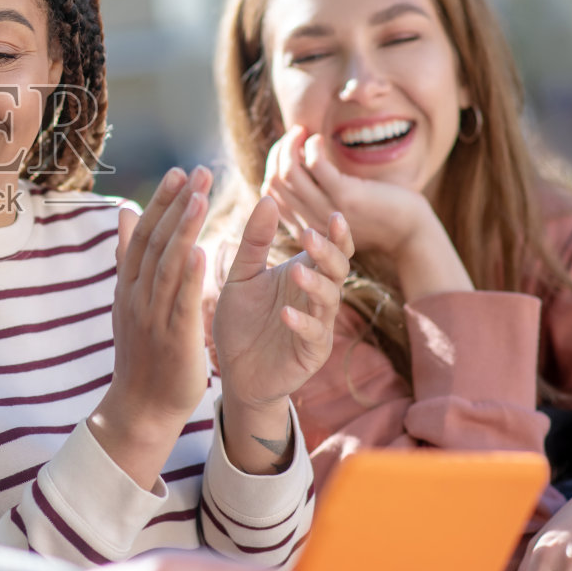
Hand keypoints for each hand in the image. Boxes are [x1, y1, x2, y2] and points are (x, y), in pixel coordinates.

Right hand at [92, 166, 212, 489]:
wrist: (141, 406)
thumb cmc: (142, 351)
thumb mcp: (130, 299)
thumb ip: (129, 256)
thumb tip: (127, 213)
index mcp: (128, 286)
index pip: (145, 235)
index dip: (161, 202)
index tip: (178, 172)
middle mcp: (137, 296)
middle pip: (156, 243)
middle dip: (175, 206)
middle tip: (195, 172)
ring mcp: (153, 317)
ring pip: (168, 266)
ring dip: (183, 230)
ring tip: (199, 199)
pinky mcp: (174, 339)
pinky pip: (182, 303)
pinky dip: (190, 277)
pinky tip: (203, 251)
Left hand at [212, 194, 351, 409]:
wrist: (234, 371)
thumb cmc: (242, 321)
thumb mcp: (242, 276)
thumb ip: (254, 242)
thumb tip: (268, 199)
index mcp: (305, 274)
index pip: (331, 250)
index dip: (337, 235)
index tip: (333, 215)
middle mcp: (317, 298)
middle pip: (337, 270)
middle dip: (327, 253)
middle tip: (309, 237)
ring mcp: (318, 326)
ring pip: (329, 300)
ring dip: (315, 285)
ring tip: (296, 272)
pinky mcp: (311, 353)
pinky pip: (314, 335)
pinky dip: (302, 323)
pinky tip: (286, 313)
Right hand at [263, 127, 470, 298]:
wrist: (410, 233)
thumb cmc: (377, 216)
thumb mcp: (338, 209)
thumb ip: (316, 196)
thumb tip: (299, 164)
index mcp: (304, 228)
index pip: (270, 194)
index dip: (272, 165)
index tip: (287, 149)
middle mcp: (310, 223)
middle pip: (275, 180)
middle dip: (279, 150)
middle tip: (294, 134)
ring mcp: (326, 210)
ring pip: (288, 171)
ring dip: (291, 144)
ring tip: (302, 131)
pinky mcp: (345, 196)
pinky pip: (315, 164)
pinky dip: (312, 146)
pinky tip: (320, 139)